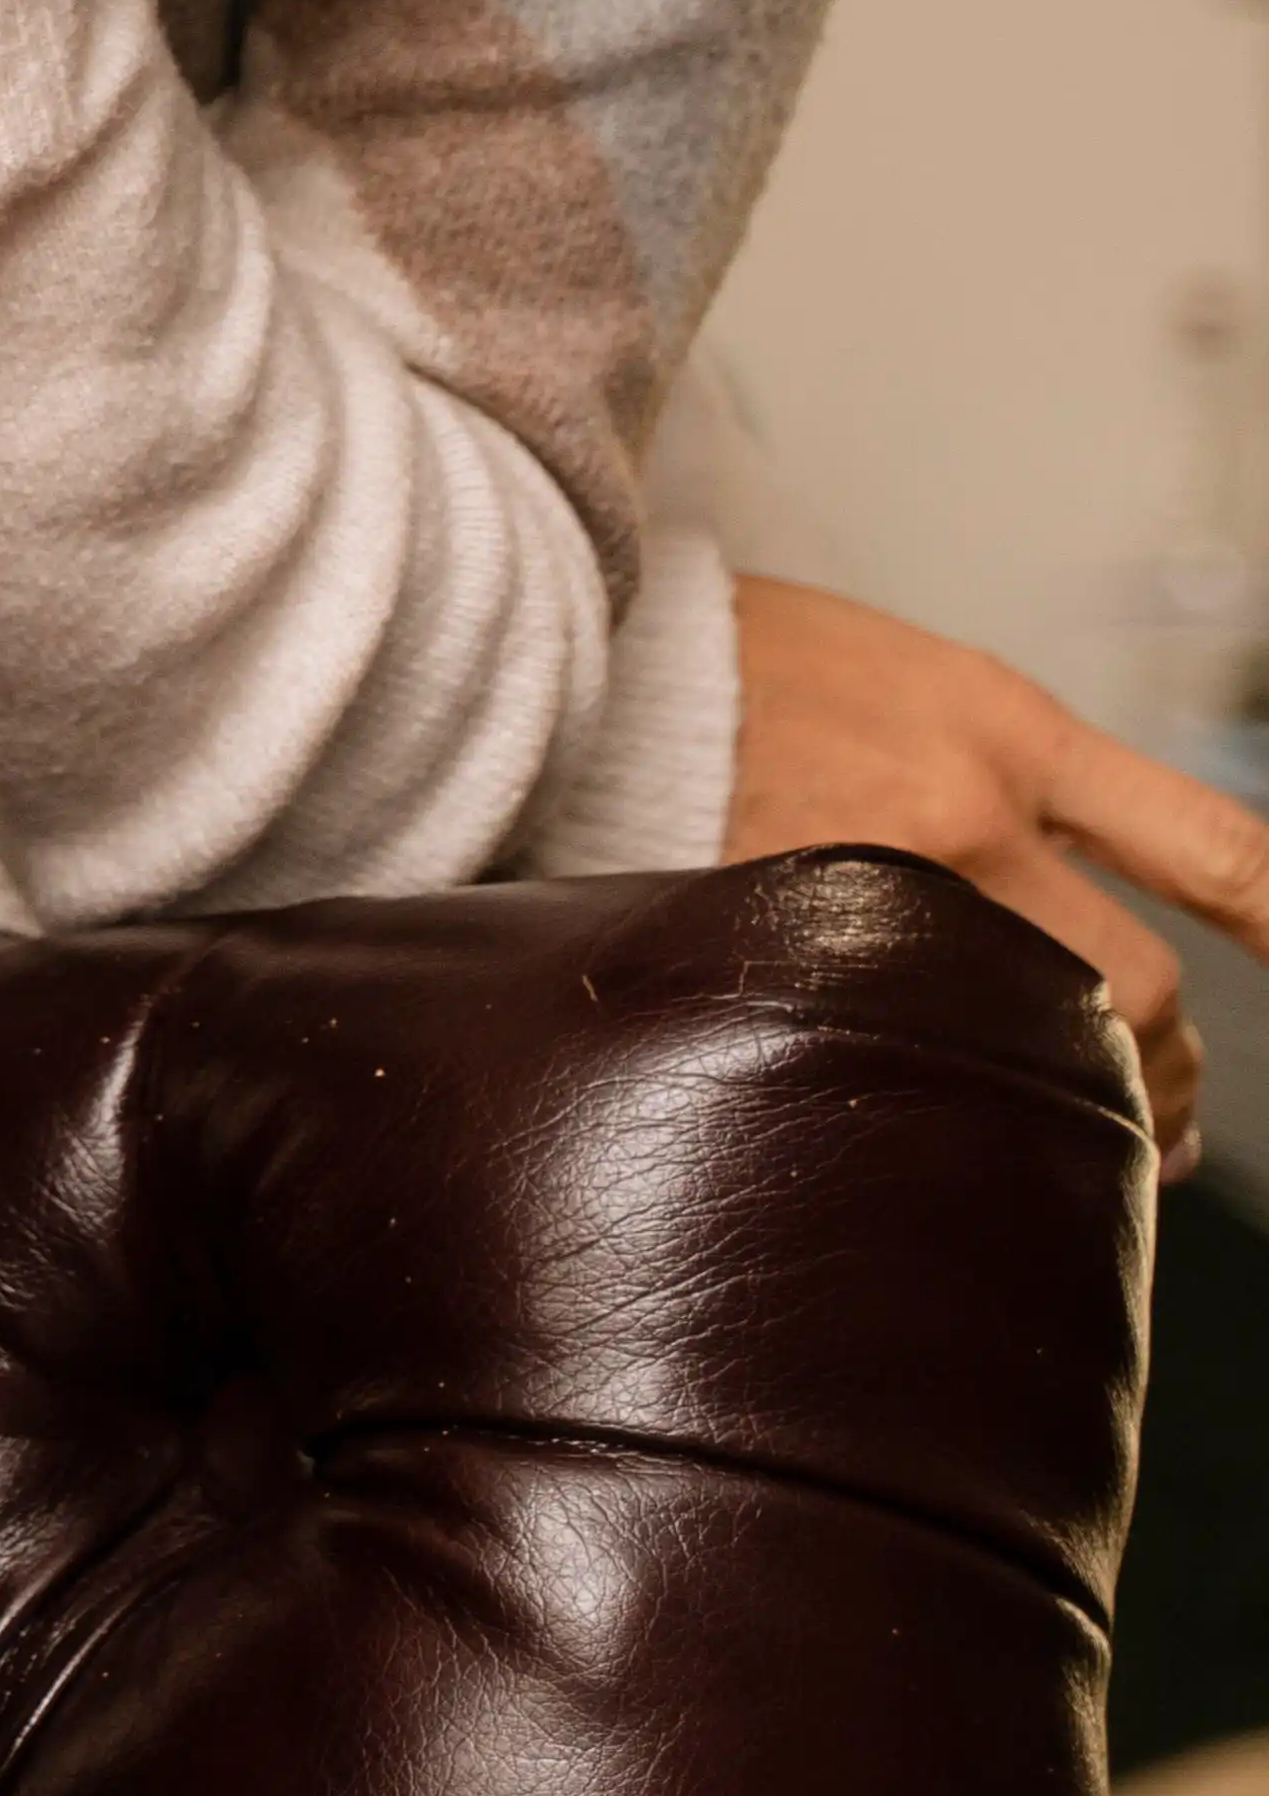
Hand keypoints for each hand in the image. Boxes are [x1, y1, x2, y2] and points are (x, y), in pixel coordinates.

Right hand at [729, 574, 1232, 1174]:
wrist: (589, 660)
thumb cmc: (745, 665)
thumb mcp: (915, 676)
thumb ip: (1013, 772)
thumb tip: (1096, 883)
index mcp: (1002, 731)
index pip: (1206, 848)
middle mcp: (961, 814)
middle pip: (1136, 984)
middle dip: (1168, 1066)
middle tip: (1169, 1113)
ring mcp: (872, 891)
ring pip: (1032, 1038)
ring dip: (1080, 1100)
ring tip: (1079, 1135)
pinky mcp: (785, 947)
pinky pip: (904, 1049)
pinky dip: (944, 1094)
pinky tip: (947, 1118)